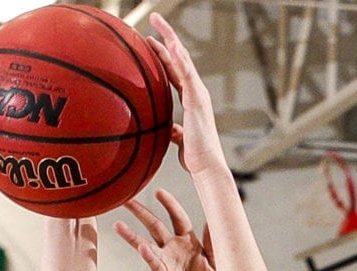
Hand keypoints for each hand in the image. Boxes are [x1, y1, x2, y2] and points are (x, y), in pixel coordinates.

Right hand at [114, 189, 217, 270]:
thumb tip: (215, 222)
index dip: (169, 204)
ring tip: (117, 225)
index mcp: (188, 241)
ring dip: (131, 234)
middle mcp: (173, 247)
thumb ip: (216, 244)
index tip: (159, 192)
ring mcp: (164, 260)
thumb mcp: (217, 264)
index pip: (178, 217)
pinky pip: (153, 262)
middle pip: (155, 224)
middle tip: (127, 199)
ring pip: (145, 242)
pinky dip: (148, 254)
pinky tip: (141, 247)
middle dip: (141, 212)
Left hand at [147, 13, 226, 177]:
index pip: (175, 70)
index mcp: (191, 98)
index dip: (163, 54)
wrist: (207, 167)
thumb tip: (166, 130)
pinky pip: (187, 75)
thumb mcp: (180, 139)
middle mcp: (196, 92)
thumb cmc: (195, 157)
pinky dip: (179, 59)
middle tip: (154, 18)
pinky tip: (170, 45)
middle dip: (168, 36)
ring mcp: (198, 94)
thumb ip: (174, 130)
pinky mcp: (197, 100)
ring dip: (171, 39)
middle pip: (180, 58)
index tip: (149, 41)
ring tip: (159, 22)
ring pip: (183, 60)